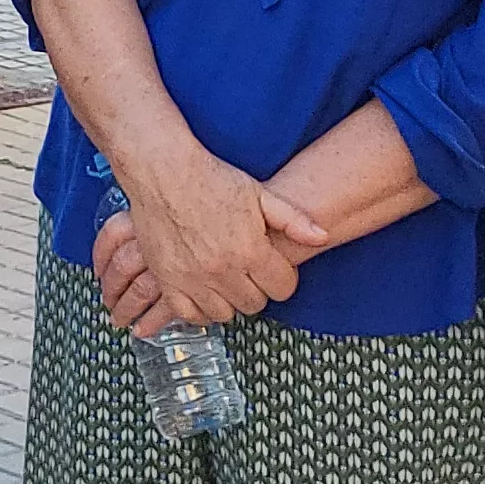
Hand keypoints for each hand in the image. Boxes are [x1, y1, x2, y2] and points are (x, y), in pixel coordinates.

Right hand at [107, 146, 328, 328]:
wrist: (163, 170)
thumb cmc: (210, 177)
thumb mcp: (259, 193)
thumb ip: (293, 220)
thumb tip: (321, 237)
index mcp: (250, 250)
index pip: (282, 288)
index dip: (282, 278)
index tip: (273, 267)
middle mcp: (223, 270)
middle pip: (254, 304)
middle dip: (257, 289)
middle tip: (248, 271)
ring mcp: (193, 278)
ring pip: (224, 313)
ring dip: (229, 300)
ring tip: (226, 281)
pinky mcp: (167, 279)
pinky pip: (189, 314)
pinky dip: (199, 309)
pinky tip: (203, 292)